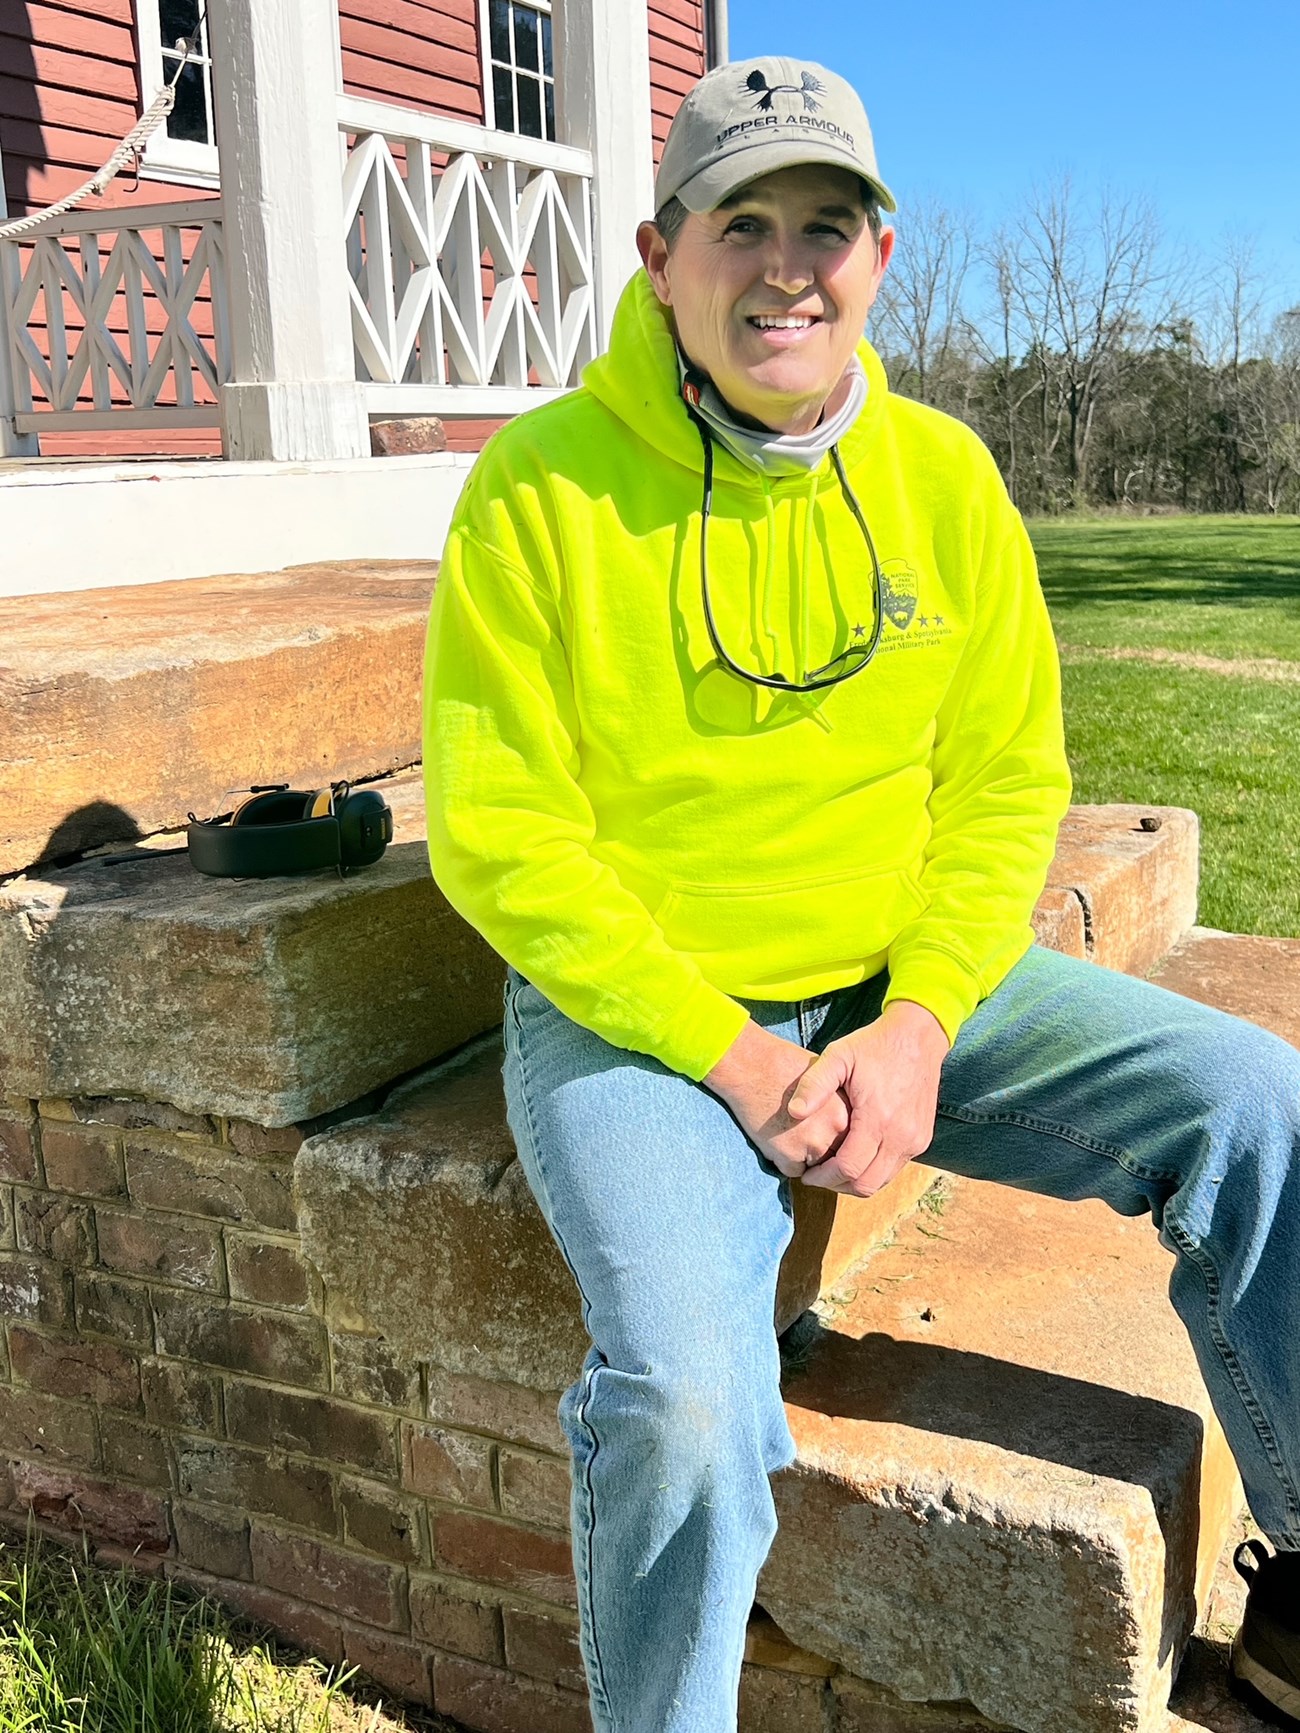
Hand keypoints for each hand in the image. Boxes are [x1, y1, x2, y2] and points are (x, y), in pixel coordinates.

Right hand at [703, 1019, 848, 1177]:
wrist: (749, 1065)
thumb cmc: (782, 1066)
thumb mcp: (824, 1079)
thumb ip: (838, 1106)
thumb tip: (848, 1130)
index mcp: (846, 1109)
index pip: (851, 1140)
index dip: (834, 1135)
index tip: (818, 1124)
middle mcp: (836, 1128)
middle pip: (836, 1156)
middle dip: (821, 1149)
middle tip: (800, 1127)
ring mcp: (814, 1144)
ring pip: (816, 1168)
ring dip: (803, 1157)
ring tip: (786, 1128)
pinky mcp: (790, 1156)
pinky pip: (792, 1171)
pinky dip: (782, 1160)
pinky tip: (773, 1134)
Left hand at [787, 1001, 949, 1197]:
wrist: (918, 1036)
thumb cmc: (874, 1045)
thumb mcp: (838, 1056)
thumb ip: (814, 1084)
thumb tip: (793, 1112)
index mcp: (878, 1118)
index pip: (848, 1168)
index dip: (823, 1177)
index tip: (805, 1174)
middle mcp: (901, 1136)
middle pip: (866, 1184)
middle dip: (837, 1185)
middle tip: (816, 1176)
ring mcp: (916, 1140)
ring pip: (882, 1181)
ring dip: (856, 1181)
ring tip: (833, 1168)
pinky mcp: (922, 1139)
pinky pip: (894, 1168)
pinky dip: (873, 1170)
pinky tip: (855, 1156)